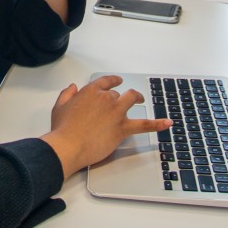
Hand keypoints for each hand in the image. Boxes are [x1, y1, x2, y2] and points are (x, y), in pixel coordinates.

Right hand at [42, 75, 170, 176]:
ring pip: (132, 99)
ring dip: (138, 97)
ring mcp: (117, 112)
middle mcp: (106, 98)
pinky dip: (157, 123)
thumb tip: (72, 87)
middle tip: (126, 98)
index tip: (117, 82)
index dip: (113, 81)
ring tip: (141, 100)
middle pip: (118, 94)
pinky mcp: (123, 128)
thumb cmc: (63, 129)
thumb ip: (67, 94)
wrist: (69, 145)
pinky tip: (167, 123)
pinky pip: (144, 124)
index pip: (106, 82)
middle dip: (121, 96)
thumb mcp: (59, 107)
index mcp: (91, 92)